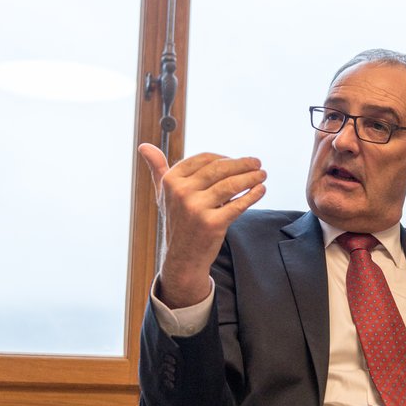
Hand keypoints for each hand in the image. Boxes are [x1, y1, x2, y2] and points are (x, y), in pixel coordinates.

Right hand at [138, 143, 266, 307]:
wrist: (182, 258)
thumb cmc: (177, 222)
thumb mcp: (163, 194)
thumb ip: (157, 169)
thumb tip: (144, 146)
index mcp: (171, 180)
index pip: (205, 159)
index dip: (225, 158)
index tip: (238, 161)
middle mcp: (181, 192)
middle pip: (220, 169)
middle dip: (242, 164)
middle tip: (257, 163)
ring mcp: (196, 208)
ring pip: (231, 185)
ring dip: (251, 177)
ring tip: (262, 175)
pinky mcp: (212, 224)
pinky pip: (238, 204)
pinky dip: (253, 195)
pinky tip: (260, 190)